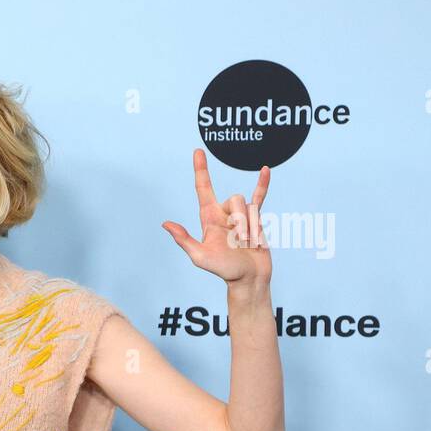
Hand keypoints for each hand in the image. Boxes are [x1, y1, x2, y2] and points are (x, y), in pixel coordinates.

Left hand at [160, 148, 271, 288]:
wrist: (249, 279)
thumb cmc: (224, 271)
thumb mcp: (200, 257)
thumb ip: (185, 240)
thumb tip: (166, 224)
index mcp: (208, 219)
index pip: (203, 189)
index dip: (201, 170)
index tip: (198, 152)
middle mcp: (223, 214)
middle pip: (234, 199)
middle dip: (241, 220)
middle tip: (240, 242)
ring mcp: (239, 216)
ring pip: (248, 205)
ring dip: (252, 225)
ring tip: (249, 243)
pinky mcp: (255, 219)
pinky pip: (259, 198)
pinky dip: (262, 184)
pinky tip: (265, 170)